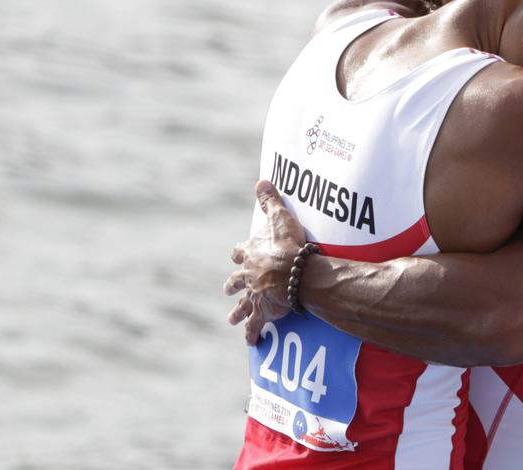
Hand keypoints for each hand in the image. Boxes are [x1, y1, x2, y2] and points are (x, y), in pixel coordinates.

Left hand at [225, 180, 305, 344]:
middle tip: (228, 290)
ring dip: (237, 312)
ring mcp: (254, 295)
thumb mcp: (280, 218)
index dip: (239, 253)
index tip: (237, 254)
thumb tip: (261, 181)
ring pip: (242, 306)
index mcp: (250, 255)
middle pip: (236, 281)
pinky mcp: (263, 311)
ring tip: (231, 320)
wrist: (294, 273)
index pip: (240, 252)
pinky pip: (256, 325)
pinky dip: (253, 333)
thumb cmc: (288, 246)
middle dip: (232, 285)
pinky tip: (251, 342)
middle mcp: (248, 276)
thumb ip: (270, 201)